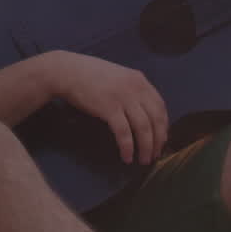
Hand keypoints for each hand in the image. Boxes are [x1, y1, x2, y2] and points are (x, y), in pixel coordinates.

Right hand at [44, 51, 167, 165]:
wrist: (67, 71)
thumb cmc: (90, 75)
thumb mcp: (118, 77)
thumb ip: (132, 90)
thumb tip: (142, 114)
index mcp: (139, 80)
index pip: (160, 106)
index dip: (163, 126)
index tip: (161, 140)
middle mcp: (136, 88)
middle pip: (156, 119)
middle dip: (158, 140)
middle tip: (155, 155)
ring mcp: (123, 98)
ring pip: (143, 128)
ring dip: (146, 147)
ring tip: (143, 160)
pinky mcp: (109, 108)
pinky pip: (124, 132)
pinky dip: (128, 147)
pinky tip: (127, 157)